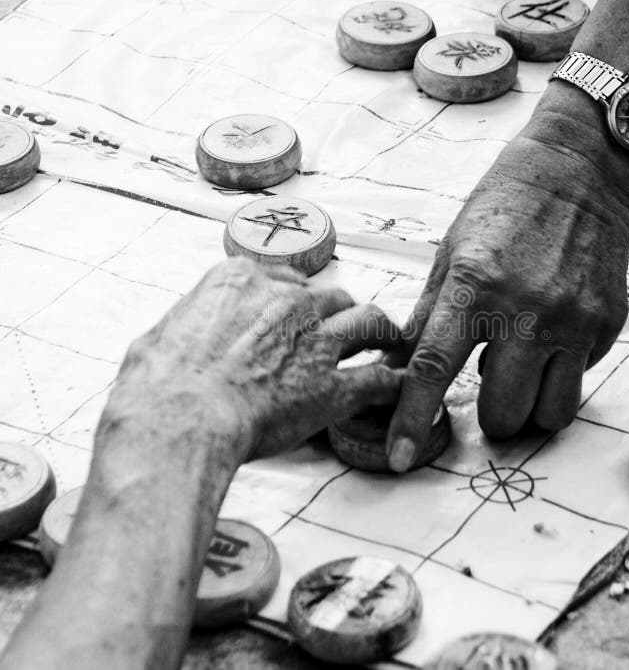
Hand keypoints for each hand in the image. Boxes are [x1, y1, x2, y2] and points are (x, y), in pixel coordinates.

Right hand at [103, 257, 403, 461]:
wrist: (178, 419)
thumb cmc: (157, 385)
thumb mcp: (160, 336)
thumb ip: (186, 324)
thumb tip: (178, 335)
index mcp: (243, 280)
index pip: (288, 278)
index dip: (298, 298)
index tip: (301, 312)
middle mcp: (288, 301)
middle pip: (333, 296)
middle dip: (338, 314)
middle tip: (340, 334)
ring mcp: (317, 341)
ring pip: (371, 321)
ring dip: (380, 333)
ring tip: (388, 344)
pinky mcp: (333, 385)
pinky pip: (380, 378)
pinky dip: (394, 384)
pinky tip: (401, 388)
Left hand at [386, 85, 628, 472]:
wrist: (579, 172)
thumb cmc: (503, 209)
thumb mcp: (452, 252)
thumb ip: (429, 315)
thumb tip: (401, 368)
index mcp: (474, 287)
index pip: (434, 369)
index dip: (413, 419)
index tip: (401, 458)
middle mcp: (527, 310)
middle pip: (503, 413)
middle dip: (490, 418)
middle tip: (487, 391)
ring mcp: (574, 320)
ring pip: (550, 414)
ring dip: (529, 408)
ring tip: (522, 372)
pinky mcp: (608, 323)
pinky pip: (578, 379)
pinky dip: (558, 374)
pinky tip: (552, 339)